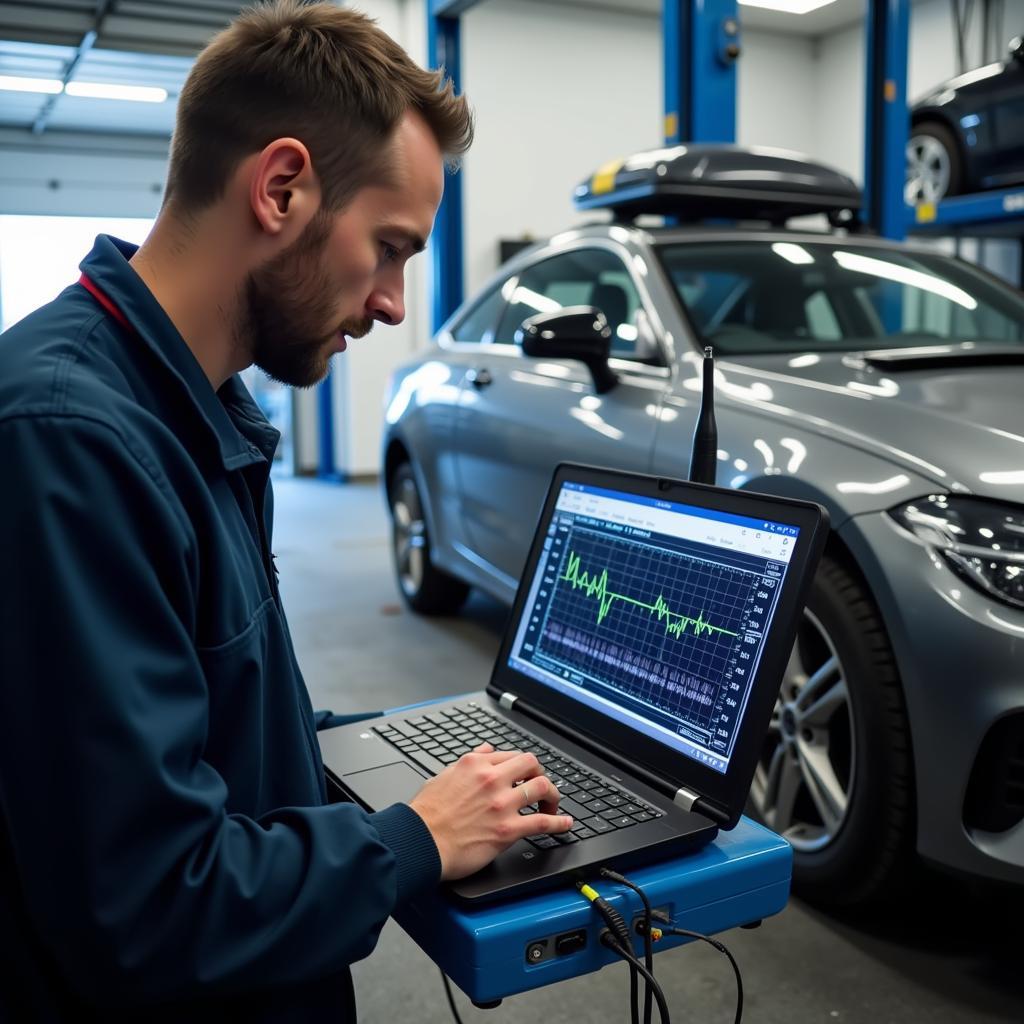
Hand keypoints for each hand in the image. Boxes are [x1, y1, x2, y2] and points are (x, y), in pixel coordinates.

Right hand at [408, 743, 572, 880]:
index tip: (524, 775)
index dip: (520, 766)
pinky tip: (565, 824)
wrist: (419, 841)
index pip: (510, 755)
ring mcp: (501, 804)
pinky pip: (542, 822)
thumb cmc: (425, 814)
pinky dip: (559, 823)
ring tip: (553, 805)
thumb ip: (467, 762)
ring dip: (552, 796)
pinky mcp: (507, 830)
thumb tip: (485, 751)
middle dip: (539, 774)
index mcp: (475, 764)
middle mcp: (491, 779)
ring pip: (541, 787)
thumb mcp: (442, 776)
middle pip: (531, 764)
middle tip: (540, 787)